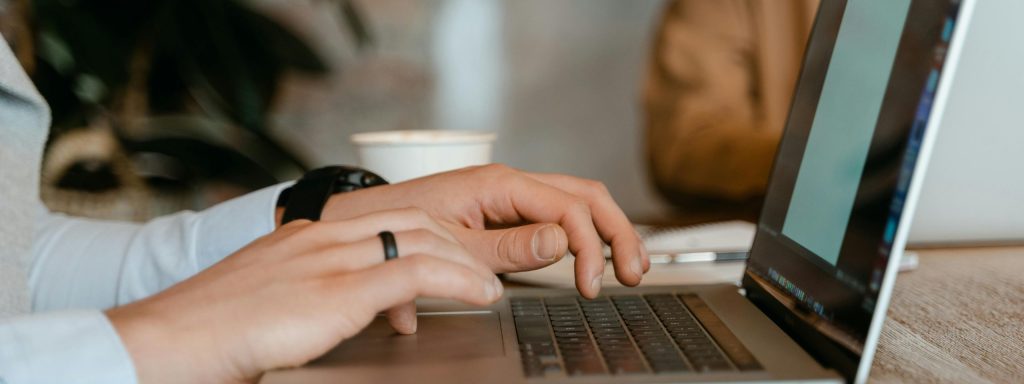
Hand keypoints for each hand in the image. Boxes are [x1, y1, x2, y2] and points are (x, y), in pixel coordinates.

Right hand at [107, 208, 501, 382]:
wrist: (171, 339)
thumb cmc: (213, 330)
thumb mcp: (269, 299)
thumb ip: (307, 294)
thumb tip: (335, 311)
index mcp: (305, 236)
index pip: (384, 217)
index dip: (430, 232)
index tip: (454, 249)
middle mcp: (322, 238)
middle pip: (411, 219)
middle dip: (457, 240)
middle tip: (483, 266)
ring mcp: (330, 261)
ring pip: (420, 238)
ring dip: (466, 259)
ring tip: (490, 284)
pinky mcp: (336, 292)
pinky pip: (414, 274)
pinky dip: (457, 279)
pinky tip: (479, 293)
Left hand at [320, 164, 649, 298]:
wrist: (364, 220)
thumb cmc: (397, 226)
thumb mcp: (453, 244)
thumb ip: (508, 247)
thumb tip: (561, 243)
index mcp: (499, 184)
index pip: (567, 208)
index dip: (589, 246)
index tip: (589, 285)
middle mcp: (510, 183)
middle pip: (586, 196)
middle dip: (617, 232)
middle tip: (633, 272)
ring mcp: (510, 195)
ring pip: (578, 201)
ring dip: (608, 231)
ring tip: (629, 265)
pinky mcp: (506, 211)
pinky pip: (558, 213)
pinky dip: (585, 233)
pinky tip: (596, 255)